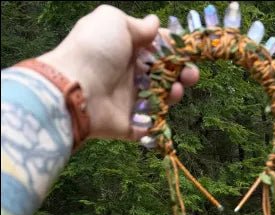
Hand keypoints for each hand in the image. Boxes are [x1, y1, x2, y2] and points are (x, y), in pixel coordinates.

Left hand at [38, 4, 199, 140]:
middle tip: (192, 75)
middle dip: (181, 73)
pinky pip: (147, 126)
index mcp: (124, 49)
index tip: (187, 50)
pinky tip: (164, 111)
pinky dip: (158, 123)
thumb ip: (137, 25)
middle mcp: (127, 74)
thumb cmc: (94, 51)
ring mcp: (127, 100)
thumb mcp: (115, 22)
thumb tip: (154, 24)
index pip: (154, 48)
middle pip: (161, 74)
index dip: (173, 49)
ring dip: (174, 94)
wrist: (76, 90)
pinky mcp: (126, 125)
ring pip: (159, 99)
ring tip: (177, 91)